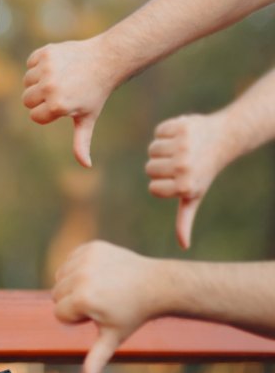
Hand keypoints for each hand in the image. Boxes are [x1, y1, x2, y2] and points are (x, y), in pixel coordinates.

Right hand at [22, 38, 118, 167]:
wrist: (106, 60)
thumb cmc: (96, 93)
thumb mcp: (88, 118)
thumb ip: (81, 142)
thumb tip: (86, 165)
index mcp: (58, 106)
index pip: (35, 116)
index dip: (47, 113)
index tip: (63, 105)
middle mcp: (50, 87)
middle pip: (27, 100)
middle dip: (40, 98)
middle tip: (61, 91)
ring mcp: (47, 69)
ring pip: (27, 81)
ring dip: (38, 80)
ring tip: (60, 77)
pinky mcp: (45, 52)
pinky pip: (30, 63)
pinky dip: (39, 64)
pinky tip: (58, 65)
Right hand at [52, 241, 161, 372]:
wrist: (156, 284)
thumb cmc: (133, 314)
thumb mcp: (112, 337)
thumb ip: (96, 359)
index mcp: (83, 299)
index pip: (59, 313)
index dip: (77, 319)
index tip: (99, 315)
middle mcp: (81, 276)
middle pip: (56, 294)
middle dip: (73, 301)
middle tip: (101, 302)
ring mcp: (85, 258)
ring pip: (60, 276)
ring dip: (73, 284)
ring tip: (99, 288)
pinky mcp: (90, 246)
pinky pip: (70, 259)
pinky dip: (79, 267)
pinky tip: (100, 274)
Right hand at [146, 113, 229, 248]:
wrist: (224, 139)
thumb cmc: (204, 172)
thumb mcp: (194, 196)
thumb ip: (185, 220)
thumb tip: (183, 245)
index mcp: (186, 186)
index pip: (153, 188)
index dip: (161, 184)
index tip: (177, 179)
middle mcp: (185, 167)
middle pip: (149, 168)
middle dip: (160, 165)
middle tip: (180, 162)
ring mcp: (184, 146)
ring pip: (152, 149)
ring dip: (162, 147)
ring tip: (181, 148)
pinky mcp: (182, 127)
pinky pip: (159, 132)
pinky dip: (167, 131)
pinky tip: (181, 134)